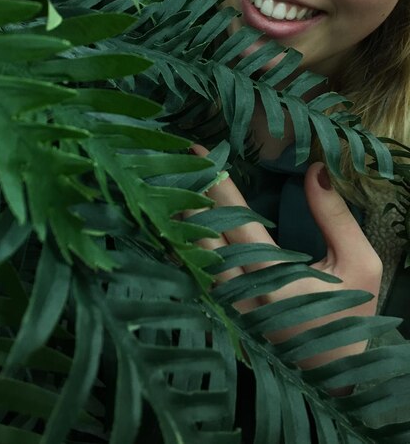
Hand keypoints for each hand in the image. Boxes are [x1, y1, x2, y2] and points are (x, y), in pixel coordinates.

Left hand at [188, 145, 382, 370]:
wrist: (331, 376)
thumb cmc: (348, 317)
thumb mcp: (359, 266)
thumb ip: (335, 218)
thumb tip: (315, 170)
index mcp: (274, 275)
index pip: (234, 219)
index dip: (215, 184)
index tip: (199, 153)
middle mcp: (241, 290)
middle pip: (202, 235)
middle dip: (188, 196)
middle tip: (176, 164)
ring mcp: (226, 306)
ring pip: (192, 255)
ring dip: (181, 221)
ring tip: (171, 187)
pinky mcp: (221, 315)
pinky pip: (194, 276)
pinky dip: (184, 247)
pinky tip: (177, 227)